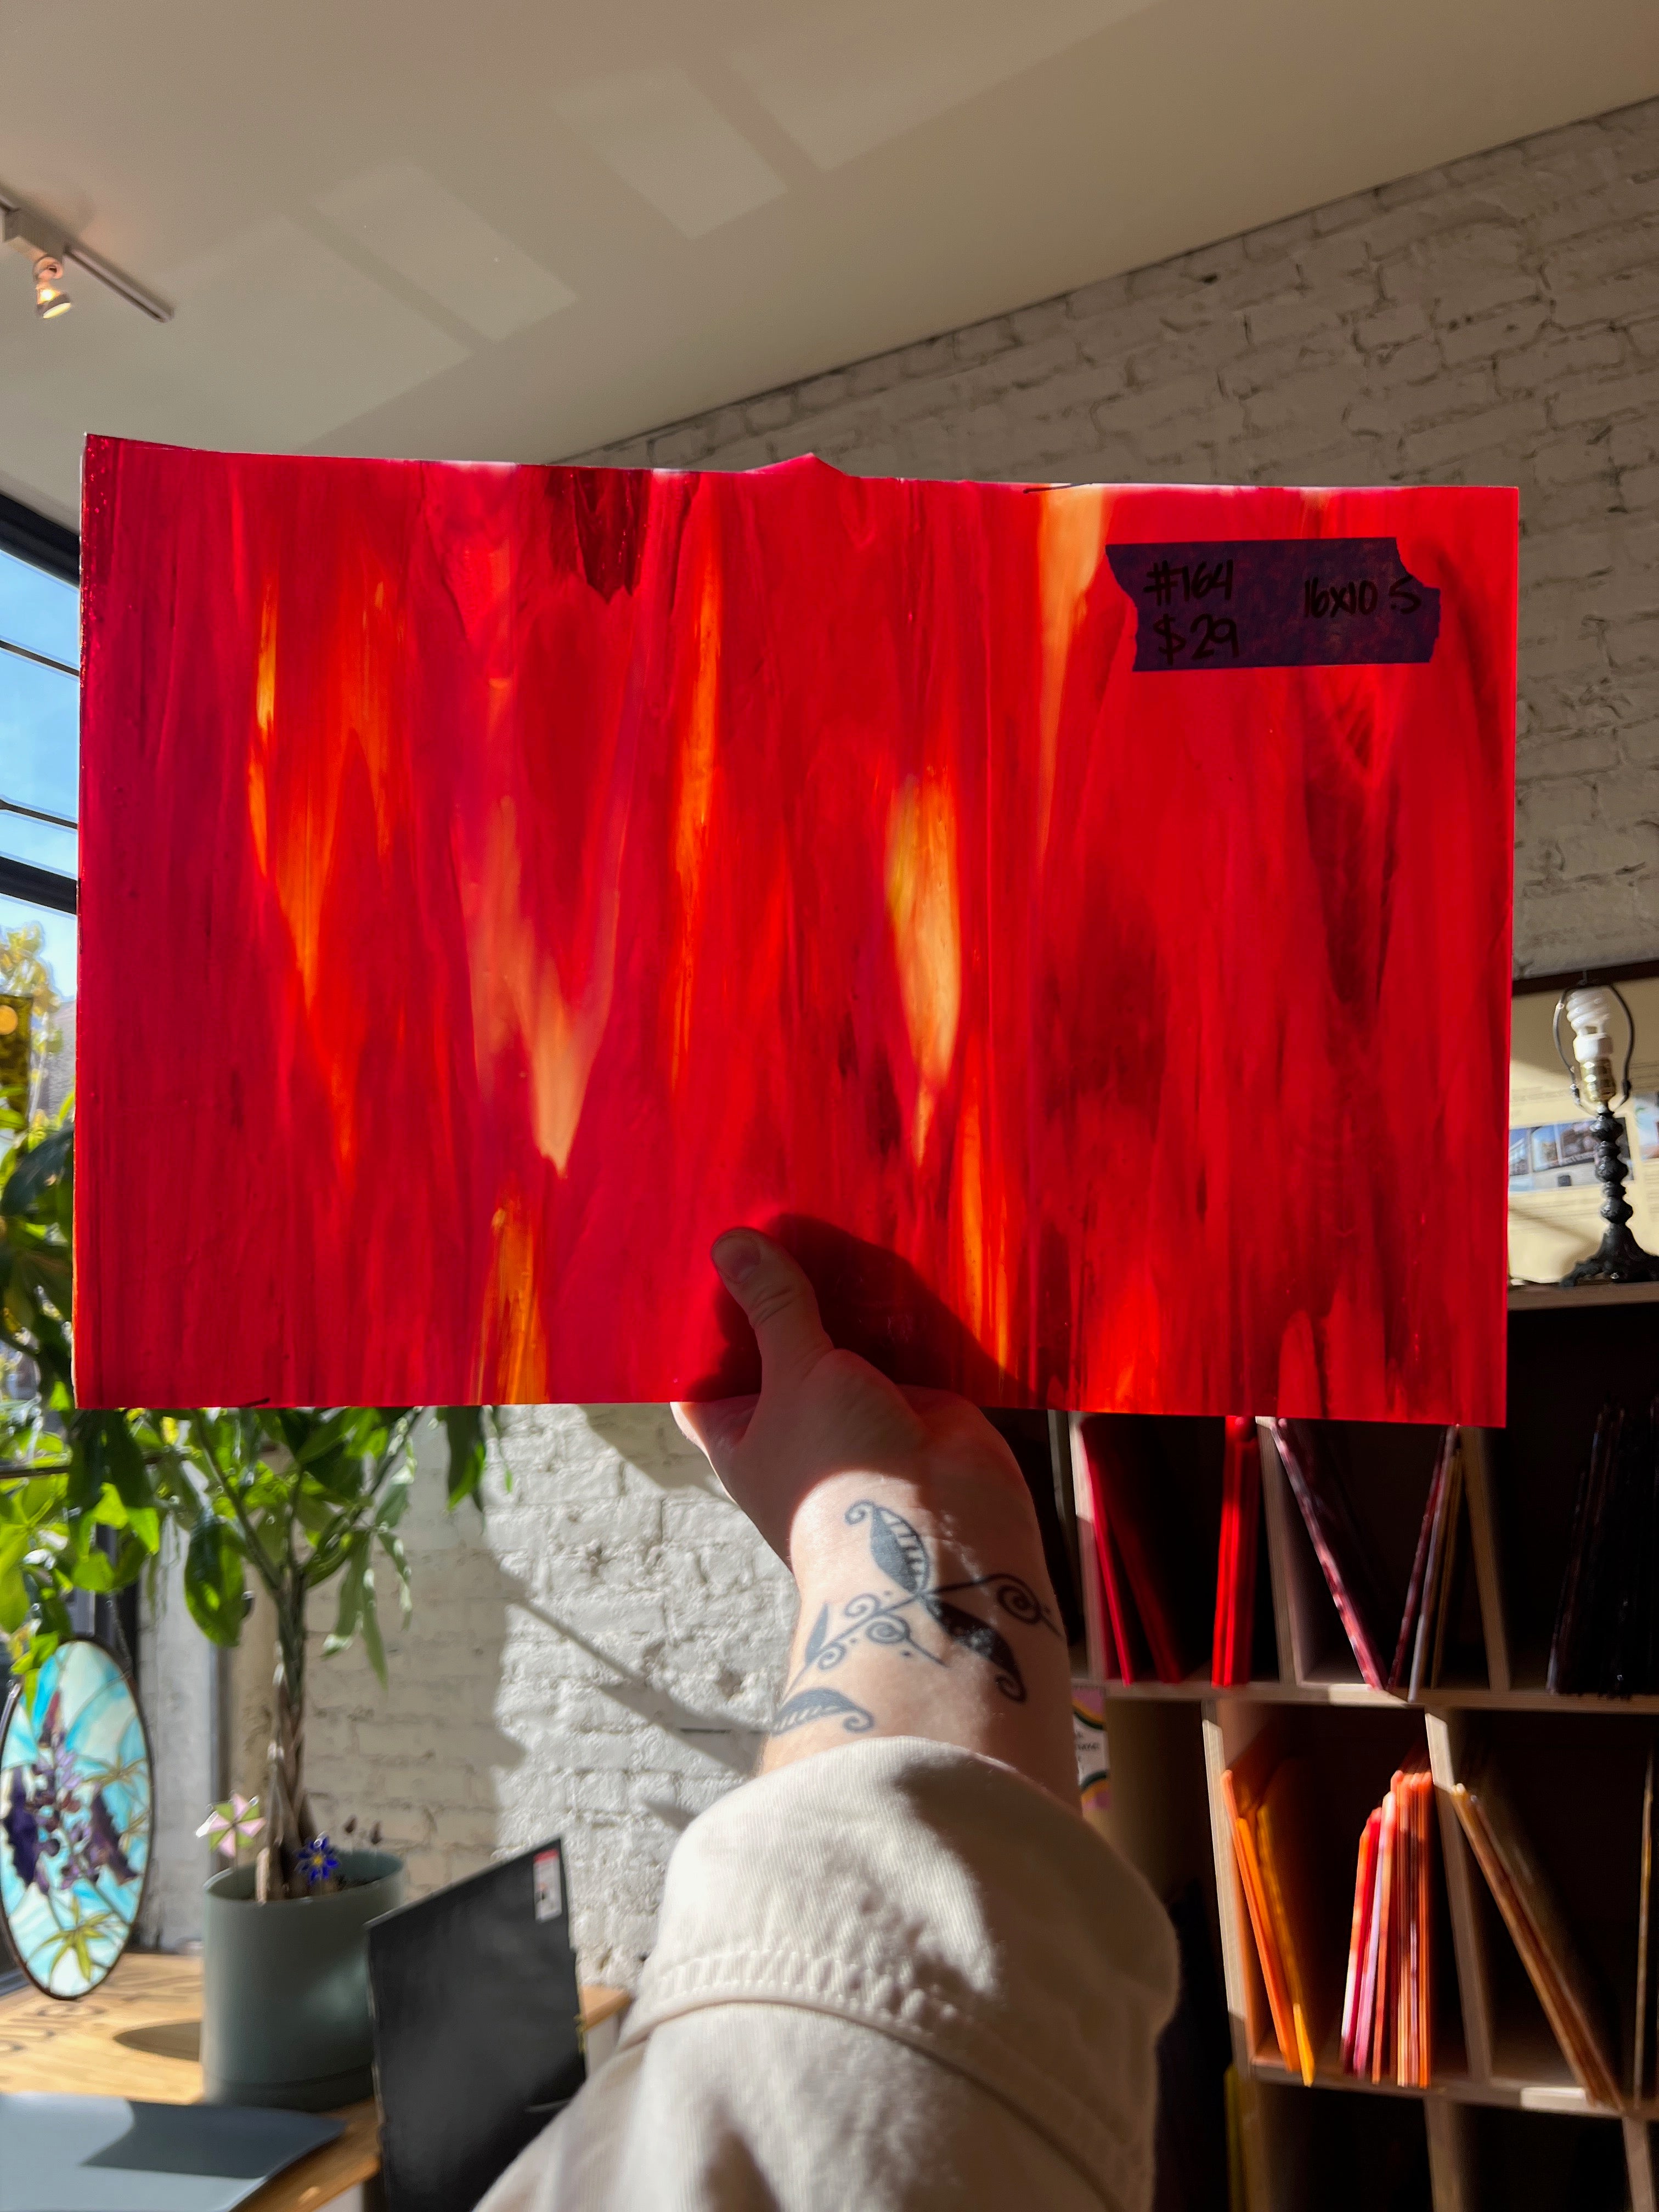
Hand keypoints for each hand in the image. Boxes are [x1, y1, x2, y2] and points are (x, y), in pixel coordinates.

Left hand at [674, 1230, 1077, 1802]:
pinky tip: (891, 1242)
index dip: (701, 1317)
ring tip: (827, 1205)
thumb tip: (730, 1244)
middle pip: (778, 1341)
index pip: (704, 1369)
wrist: (942, 1539)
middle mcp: (797, 1419)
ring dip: (842, 1289)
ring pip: (843, 1336)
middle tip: (769, 1204)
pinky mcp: (919, 1400)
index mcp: (741, 1431)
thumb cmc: (840, 1475)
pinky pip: (904, 1341)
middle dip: (779, 1287)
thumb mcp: (795, 1375)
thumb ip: (773, 1308)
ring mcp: (859, 1409)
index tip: (700, 1249)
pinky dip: (901, 1305)